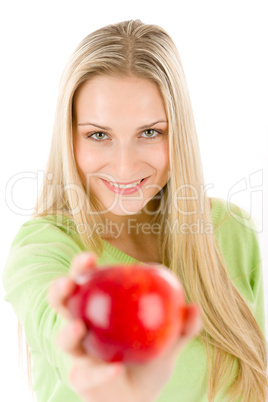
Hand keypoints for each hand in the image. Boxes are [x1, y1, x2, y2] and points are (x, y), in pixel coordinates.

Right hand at [48, 252, 201, 401]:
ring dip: (68, 332)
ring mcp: (79, 354)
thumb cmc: (151, 359)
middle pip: (63, 304)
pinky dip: (100, 372)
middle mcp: (83, 327)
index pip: (86, 282)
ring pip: (64, 340)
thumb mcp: (170, 341)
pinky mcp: (81, 380)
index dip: (81, 267)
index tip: (89, 257)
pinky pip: (87, 376)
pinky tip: (115, 369)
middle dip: (59, 290)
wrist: (142, 397)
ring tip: (78, 327)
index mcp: (100, 309)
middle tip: (69, 283)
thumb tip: (194, 308)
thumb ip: (182, 327)